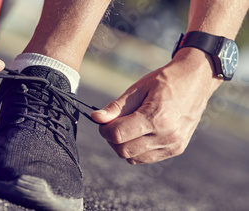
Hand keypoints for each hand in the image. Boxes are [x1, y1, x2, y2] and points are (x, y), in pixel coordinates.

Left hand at [91, 48, 221, 163]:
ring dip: (123, 145)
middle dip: (112, 138)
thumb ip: (116, 107)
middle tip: (114, 123)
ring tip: (128, 127)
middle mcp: (167, 135)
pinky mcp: (176, 149)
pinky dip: (136, 149)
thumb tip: (96, 118)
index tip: (103, 121)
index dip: (104, 129)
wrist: (196, 81)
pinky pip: (146, 158)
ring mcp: (173, 145)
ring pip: (133, 158)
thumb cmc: (165, 81)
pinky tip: (139, 133)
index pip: (118, 135)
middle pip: (124, 150)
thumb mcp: (138, 89)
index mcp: (157, 117)